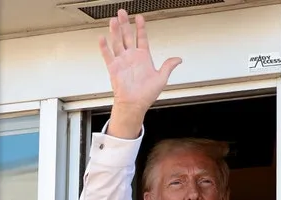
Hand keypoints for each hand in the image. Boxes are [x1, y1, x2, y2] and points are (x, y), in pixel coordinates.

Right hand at [100, 10, 181, 137]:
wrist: (134, 104)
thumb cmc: (146, 94)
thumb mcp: (162, 78)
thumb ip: (168, 66)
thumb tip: (178, 59)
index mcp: (143, 57)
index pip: (141, 38)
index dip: (141, 27)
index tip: (139, 17)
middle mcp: (131, 57)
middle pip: (127, 36)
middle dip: (125, 23)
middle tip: (122, 13)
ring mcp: (122, 62)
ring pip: (117, 42)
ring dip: (115, 31)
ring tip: (113, 20)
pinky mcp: (113, 68)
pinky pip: (108, 56)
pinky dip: (104, 47)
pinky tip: (102, 38)